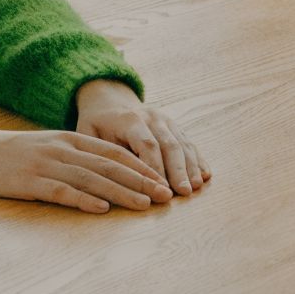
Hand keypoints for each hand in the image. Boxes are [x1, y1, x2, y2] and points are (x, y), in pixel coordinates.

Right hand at [0, 127, 168, 212]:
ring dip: (121, 192)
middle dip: (141, 180)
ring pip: (92, 179)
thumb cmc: (12, 154)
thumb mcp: (48, 147)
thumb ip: (75, 156)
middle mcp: (63, 149)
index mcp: (69, 139)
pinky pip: (62, 191)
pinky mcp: (30, 182)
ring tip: (144, 204)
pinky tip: (102, 209)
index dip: (140, 166)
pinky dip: (84, 200)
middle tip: (165, 195)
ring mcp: (47, 165)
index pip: (113, 152)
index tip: (162, 180)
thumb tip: (106, 174)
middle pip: (109, 165)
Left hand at [72, 80, 209, 198]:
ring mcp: (166, 121)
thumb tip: (115, 179)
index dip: (156, 168)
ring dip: (191, 167)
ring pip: (182, 143)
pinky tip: (205, 175)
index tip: (160, 189)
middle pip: (169, 145)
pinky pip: (189, 143)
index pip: (147, 144)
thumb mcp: (89, 134)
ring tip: (196, 187)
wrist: (109, 101)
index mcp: (130, 119)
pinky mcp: (175, 127)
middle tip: (184, 192)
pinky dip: (198, 160)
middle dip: (178, 170)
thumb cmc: (96, 125)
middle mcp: (152, 117)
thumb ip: (102, 153)